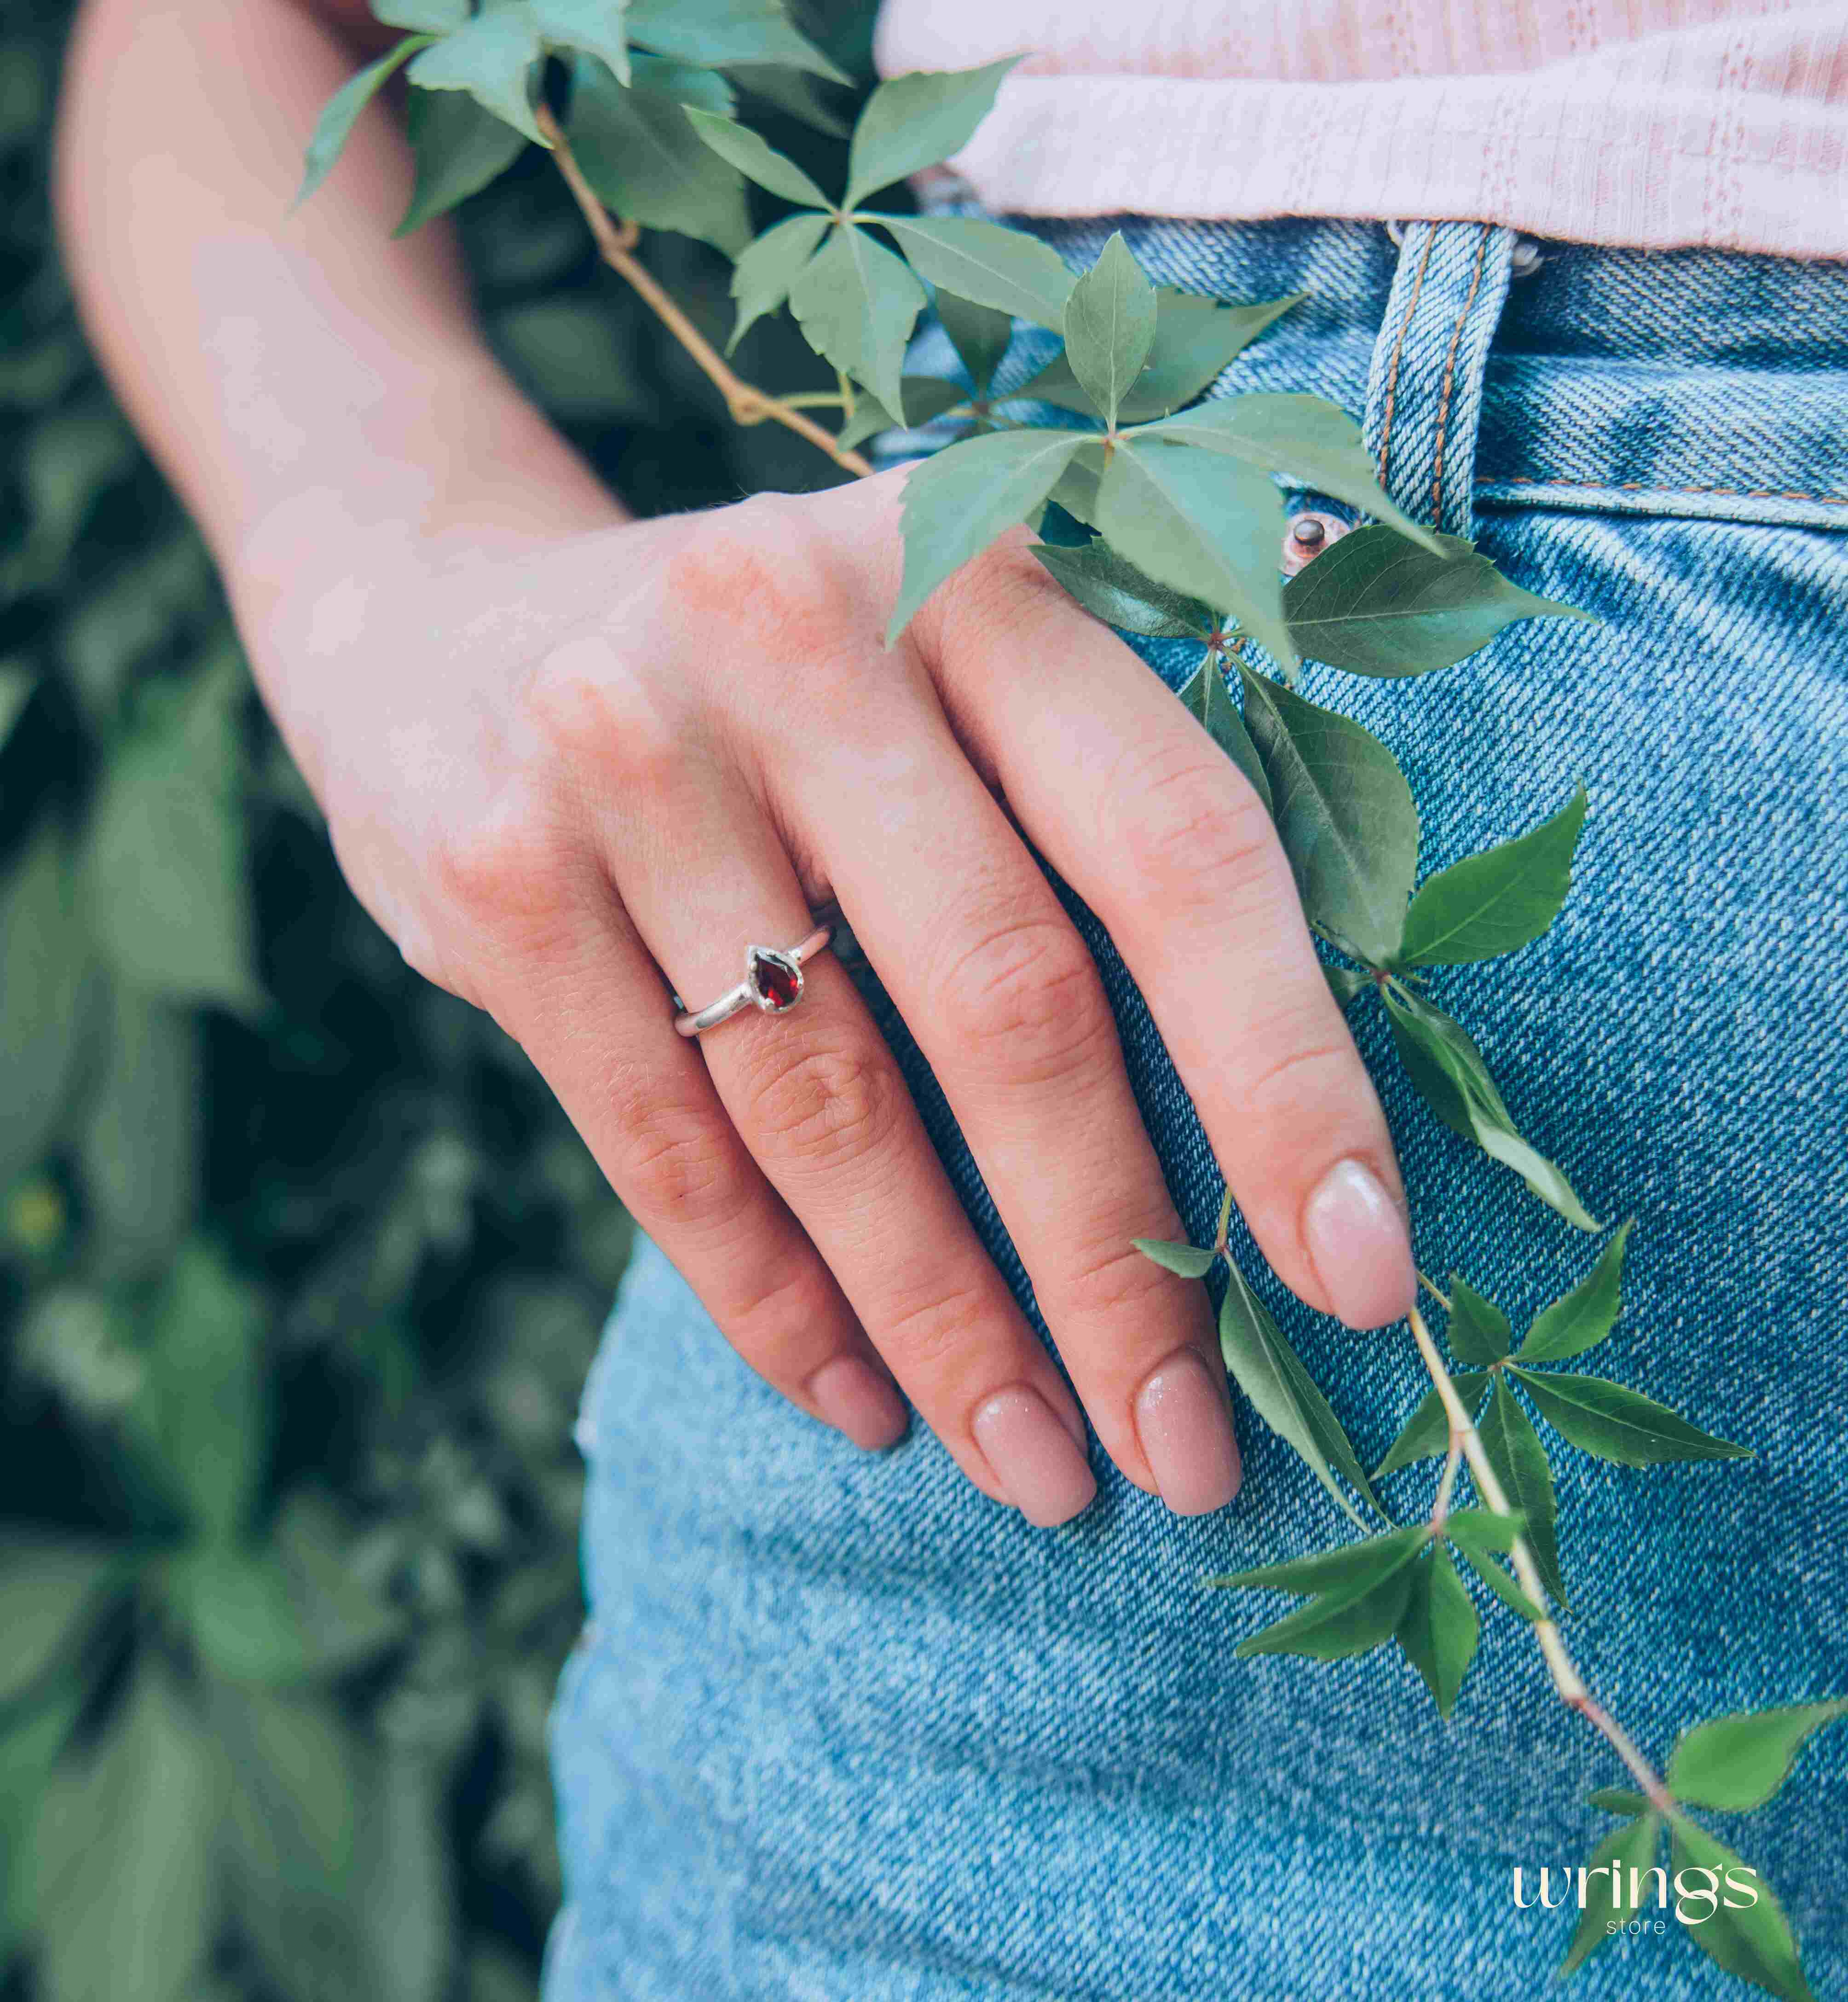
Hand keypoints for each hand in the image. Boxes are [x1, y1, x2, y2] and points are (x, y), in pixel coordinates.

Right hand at [272, 469, 1414, 1526]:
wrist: (443, 619)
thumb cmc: (786, 689)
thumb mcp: (948, 679)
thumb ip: (1099, 835)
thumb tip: (1285, 1148)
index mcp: (975, 575)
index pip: (1178, 849)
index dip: (1282, 1078)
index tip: (1355, 1279)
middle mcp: (797, 638)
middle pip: (1005, 1004)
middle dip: (1110, 1263)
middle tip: (1187, 1448)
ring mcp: (625, 754)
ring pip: (827, 1109)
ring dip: (950, 1326)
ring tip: (1035, 1467)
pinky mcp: (495, 879)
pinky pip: (666, 1149)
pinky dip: (777, 1303)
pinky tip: (865, 1400)